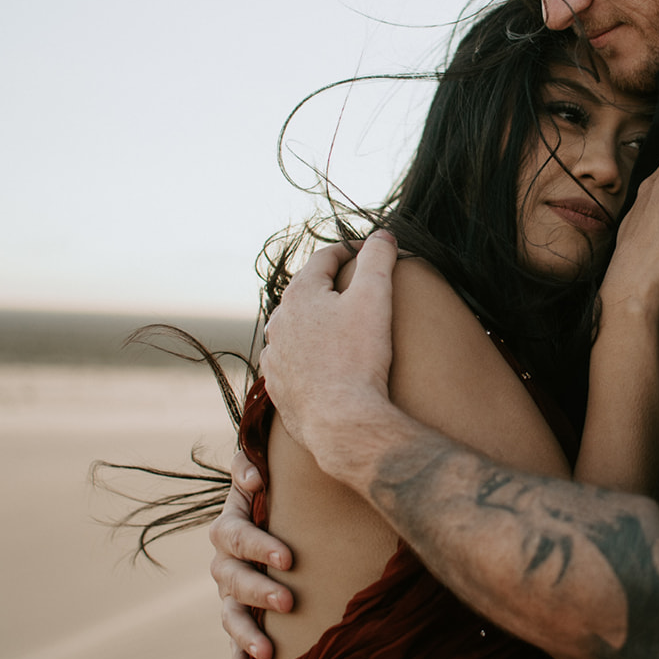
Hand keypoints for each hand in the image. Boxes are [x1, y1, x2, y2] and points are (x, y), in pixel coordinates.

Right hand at [209, 450, 293, 658]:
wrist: (277, 510)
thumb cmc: (275, 488)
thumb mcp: (261, 471)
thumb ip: (250, 465)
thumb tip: (255, 476)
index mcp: (231, 527)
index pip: (237, 536)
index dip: (258, 547)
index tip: (288, 559)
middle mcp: (225, 562)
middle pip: (232, 579)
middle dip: (258, 592)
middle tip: (287, 601)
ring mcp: (230, 593)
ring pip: (230, 615)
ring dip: (245, 634)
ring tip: (267, 650)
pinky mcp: (241, 616)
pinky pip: (234, 642)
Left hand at [260, 232, 397, 480]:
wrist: (341, 422)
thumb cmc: (358, 358)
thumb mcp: (375, 297)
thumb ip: (378, 259)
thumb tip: (382, 235)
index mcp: (299, 296)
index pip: (324, 259)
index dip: (349, 251)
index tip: (367, 252)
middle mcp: (279, 324)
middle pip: (306, 293)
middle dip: (329, 287)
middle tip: (355, 288)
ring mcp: (275, 359)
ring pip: (294, 330)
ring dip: (314, 325)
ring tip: (339, 329)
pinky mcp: (278, 389)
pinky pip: (291, 364)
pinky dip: (307, 358)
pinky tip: (323, 365)